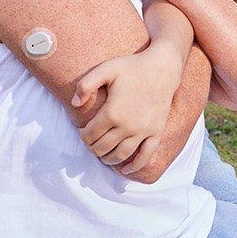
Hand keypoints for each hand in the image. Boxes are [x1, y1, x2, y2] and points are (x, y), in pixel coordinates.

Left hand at [72, 41, 183, 174]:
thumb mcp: (106, 69)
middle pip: (103, 148)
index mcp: (112, 112)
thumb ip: (86, 85)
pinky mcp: (156, 132)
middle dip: (93, 148)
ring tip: (103, 155)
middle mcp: (128, 126)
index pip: (90, 135)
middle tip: (91, 143)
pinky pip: (146, 155)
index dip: (82, 136)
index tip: (82, 131)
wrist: (162, 68)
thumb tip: (74, 104)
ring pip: (121, 155)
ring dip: (108, 159)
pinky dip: (135, 166)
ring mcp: (143, 131)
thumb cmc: (132, 67)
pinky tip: (126, 170)